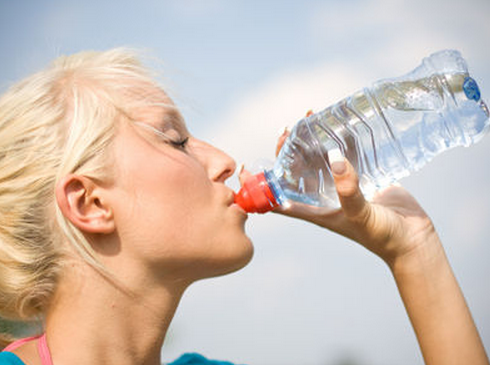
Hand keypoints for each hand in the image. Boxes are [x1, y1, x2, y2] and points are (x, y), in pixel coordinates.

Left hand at [239, 128, 441, 269]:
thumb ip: (347, 190)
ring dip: (314, 141)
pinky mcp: (361, 177)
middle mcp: (323, 196)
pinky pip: (346, 155)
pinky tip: (340, 124)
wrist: (413, 239)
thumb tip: (334, 159)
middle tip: (292, 127)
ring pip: (320, 159)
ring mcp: (341, 186)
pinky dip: (340, 141)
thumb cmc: (382, 235)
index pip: (278, 195)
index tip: (248, 164)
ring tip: (312, 118)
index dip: (259, 183)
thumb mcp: (359, 215)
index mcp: (313, 209)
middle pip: (297, 170)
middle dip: (290, 149)